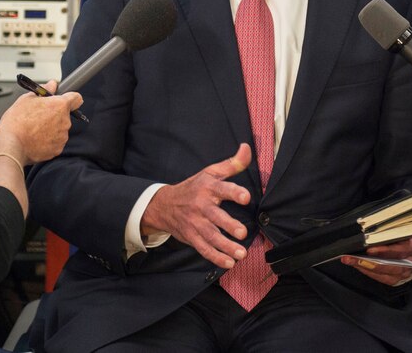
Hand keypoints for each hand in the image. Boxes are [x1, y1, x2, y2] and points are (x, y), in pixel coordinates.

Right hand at [0, 79, 82, 164]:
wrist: (10, 145)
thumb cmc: (16, 122)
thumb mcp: (27, 99)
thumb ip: (43, 90)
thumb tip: (52, 85)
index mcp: (59, 106)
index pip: (76, 98)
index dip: (69, 97)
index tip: (62, 99)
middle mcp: (65, 121)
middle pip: (65, 115)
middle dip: (55, 114)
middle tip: (39, 116)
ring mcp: (62, 137)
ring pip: (60, 129)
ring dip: (51, 128)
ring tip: (34, 129)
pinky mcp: (57, 149)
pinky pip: (55, 142)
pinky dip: (48, 141)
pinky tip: (35, 139)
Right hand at [141, 143, 252, 268]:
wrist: (163, 205)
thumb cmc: (194, 186)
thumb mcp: (211, 172)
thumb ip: (232, 163)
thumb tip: (247, 148)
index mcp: (208, 187)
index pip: (222, 188)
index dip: (234, 192)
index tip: (246, 197)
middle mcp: (201, 206)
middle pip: (215, 216)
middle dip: (229, 225)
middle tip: (243, 232)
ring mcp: (195, 223)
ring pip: (210, 236)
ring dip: (226, 246)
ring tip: (241, 254)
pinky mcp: (191, 237)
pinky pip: (204, 249)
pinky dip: (215, 257)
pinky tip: (229, 263)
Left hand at [342, 235, 411, 285]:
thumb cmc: (405, 234)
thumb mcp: (402, 227)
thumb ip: (390, 229)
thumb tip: (370, 228)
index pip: (402, 249)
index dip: (386, 250)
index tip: (370, 248)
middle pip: (391, 264)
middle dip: (370, 261)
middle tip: (352, 257)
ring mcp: (405, 272)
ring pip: (384, 273)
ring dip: (364, 266)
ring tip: (349, 260)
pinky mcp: (396, 279)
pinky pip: (380, 278)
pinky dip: (367, 271)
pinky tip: (356, 265)